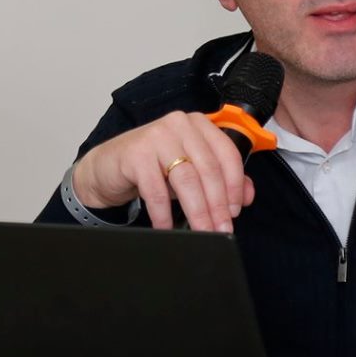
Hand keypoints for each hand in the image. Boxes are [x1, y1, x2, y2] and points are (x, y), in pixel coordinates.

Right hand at [71, 111, 256, 231]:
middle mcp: (179, 124)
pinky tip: (167, 227)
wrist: (108, 167)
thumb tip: (247, 195)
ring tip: (202, 232)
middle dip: (218, 205)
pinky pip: (157, 190)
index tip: (235, 211)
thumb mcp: (189, 170)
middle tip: (221, 229)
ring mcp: (157, 136)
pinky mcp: (136, 153)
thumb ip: (220, 179)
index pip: (227, 154)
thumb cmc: (151, 167)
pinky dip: (164, 214)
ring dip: (197, 212)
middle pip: (209, 169)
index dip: (235, 186)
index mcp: (198, 125)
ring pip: (187, 180)